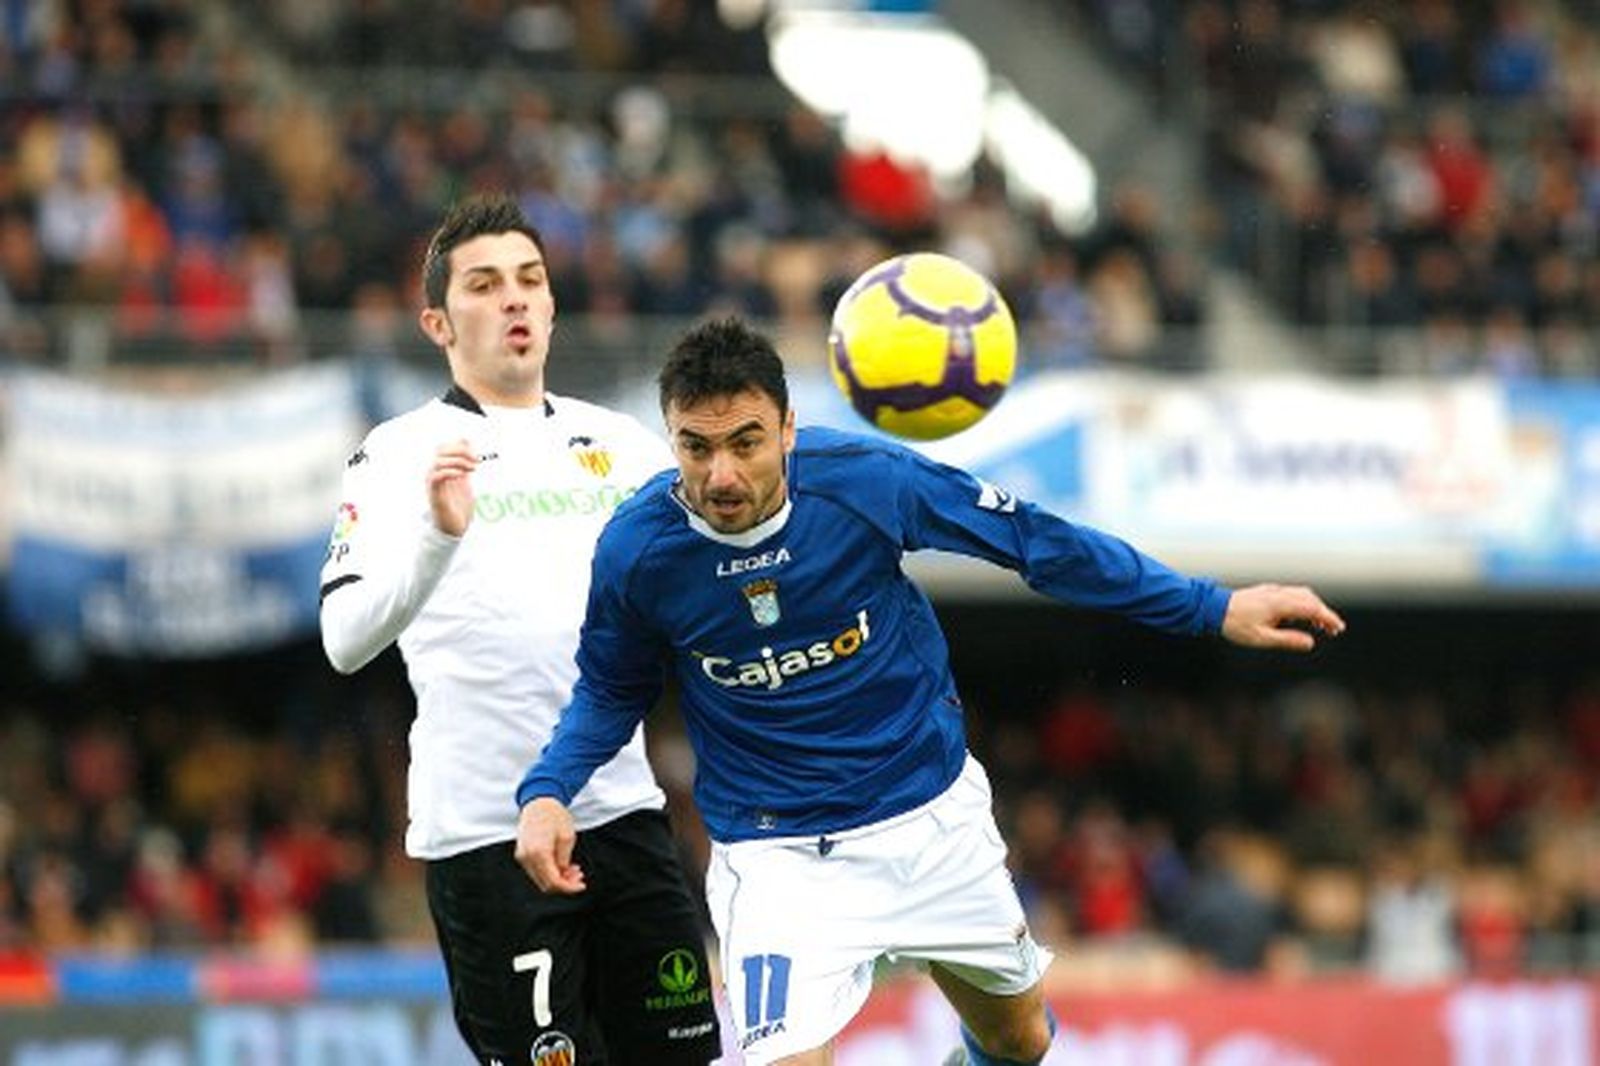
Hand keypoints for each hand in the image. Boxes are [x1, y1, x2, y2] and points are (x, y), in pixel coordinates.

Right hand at [429, 439, 477, 536]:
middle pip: (440, 451)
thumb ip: (465, 465)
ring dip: (457, 461)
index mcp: (442, 470)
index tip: (476, 454)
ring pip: (438, 462)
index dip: (459, 446)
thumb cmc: (459, 507)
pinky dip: (449, 472)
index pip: (444, 447)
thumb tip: (468, 446)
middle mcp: (435, 474)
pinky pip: (436, 477)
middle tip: (476, 459)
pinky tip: (462, 475)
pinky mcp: (434, 495)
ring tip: (472, 469)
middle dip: (460, 450)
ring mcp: (433, 484)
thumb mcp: (465, 482)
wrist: (455, 529)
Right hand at [515, 797, 585, 893]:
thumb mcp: (567, 837)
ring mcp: (522, 856)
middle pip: (545, 884)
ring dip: (557, 879)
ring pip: (540, 879)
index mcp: (539, 853)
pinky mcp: (522, 854)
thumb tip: (564, 876)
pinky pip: (536, 870)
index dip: (569, 888)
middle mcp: (527, 857)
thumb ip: (565, 860)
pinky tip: (561, 865)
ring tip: (572, 870)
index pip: (553, 881)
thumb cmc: (554, 815)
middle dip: (564, 884)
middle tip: (579, 877)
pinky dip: (549, 871)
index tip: (581, 886)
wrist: (539, 801)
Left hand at [1221, 583, 1344, 651]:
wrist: (1213, 608)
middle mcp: (1279, 593)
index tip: (1338, 628)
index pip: (1312, 608)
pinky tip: (1300, 616)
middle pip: (1311, 600)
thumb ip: (1287, 640)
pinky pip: (1292, 593)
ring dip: (1314, 607)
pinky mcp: (1267, 591)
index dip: (1328, 618)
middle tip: (1333, 630)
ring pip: (1302, 594)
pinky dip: (1303, 603)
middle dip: (1325, 614)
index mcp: (1280, 604)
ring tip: (1319, 625)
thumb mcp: (1262, 638)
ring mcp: (1273, 590)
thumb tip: (1310, 642)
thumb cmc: (1235, 625)